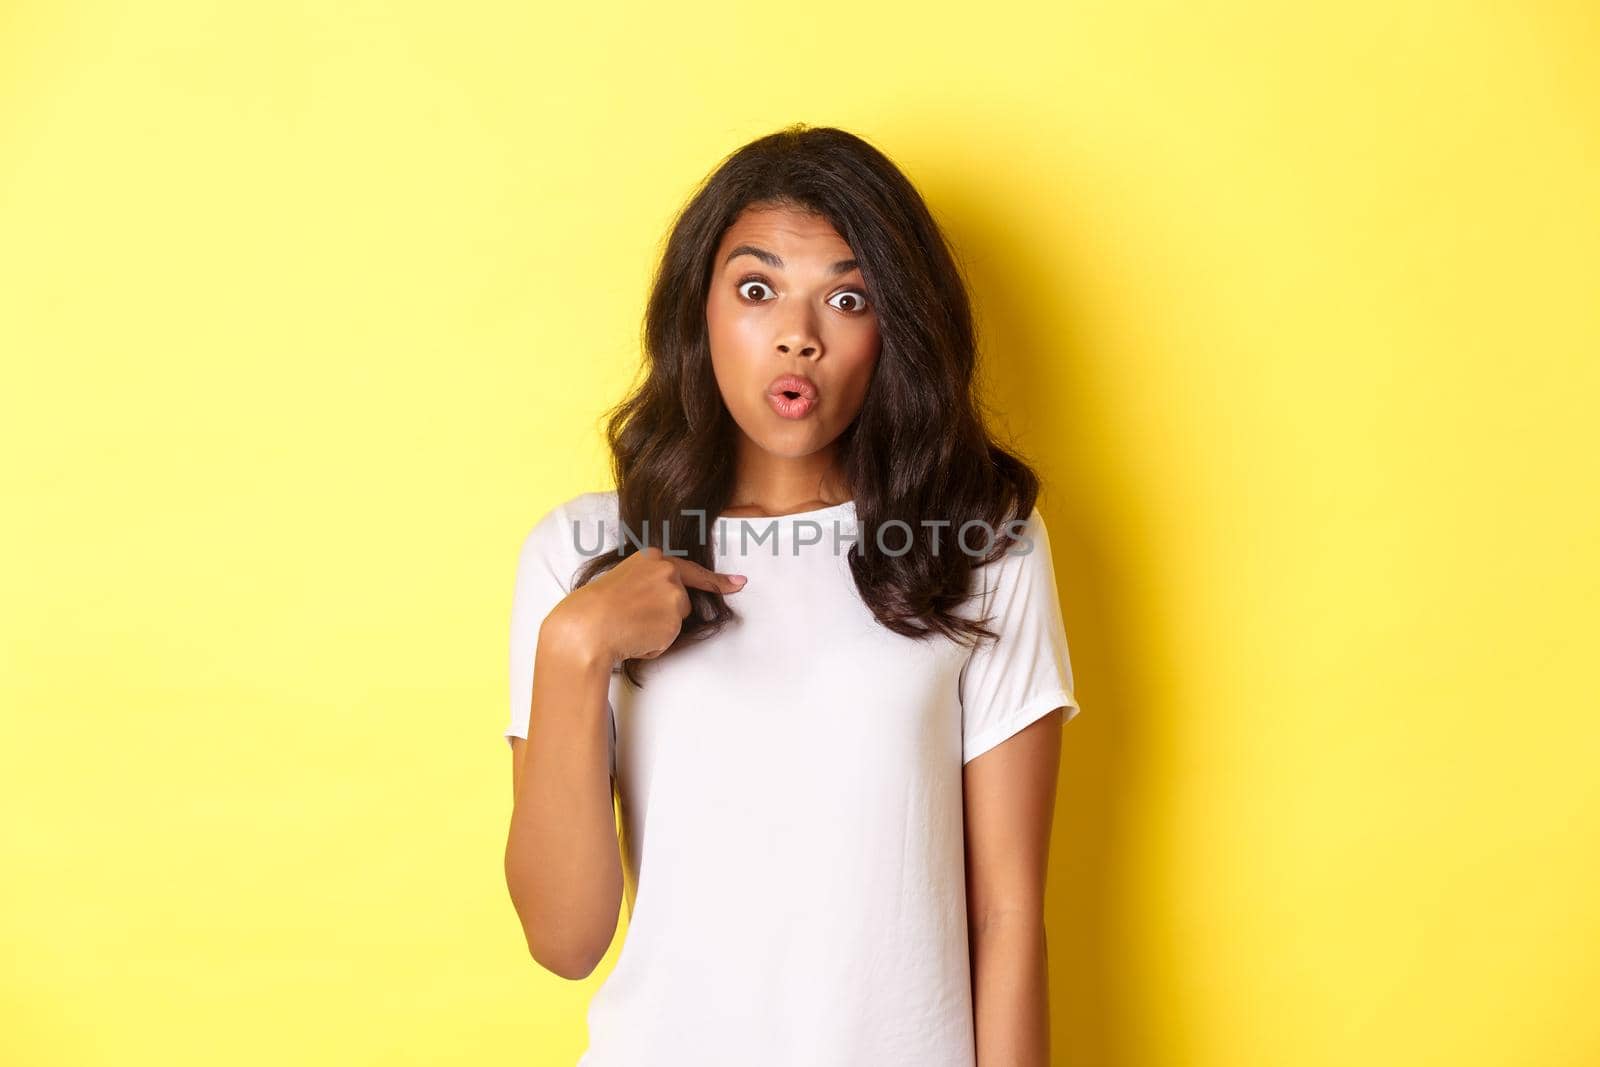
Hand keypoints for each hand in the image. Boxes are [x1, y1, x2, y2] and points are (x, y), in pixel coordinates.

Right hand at [545, 547, 746, 664]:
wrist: (588, 624)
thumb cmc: (596, 607)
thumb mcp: (624, 580)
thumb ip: (648, 583)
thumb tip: (665, 601)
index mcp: (653, 558)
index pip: (693, 570)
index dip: (718, 580)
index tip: (739, 583)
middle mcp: (669, 573)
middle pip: (682, 603)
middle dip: (664, 616)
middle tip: (632, 619)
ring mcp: (674, 595)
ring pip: (674, 623)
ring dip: (656, 631)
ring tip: (629, 626)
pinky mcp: (675, 620)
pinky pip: (667, 640)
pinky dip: (653, 644)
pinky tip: (634, 637)